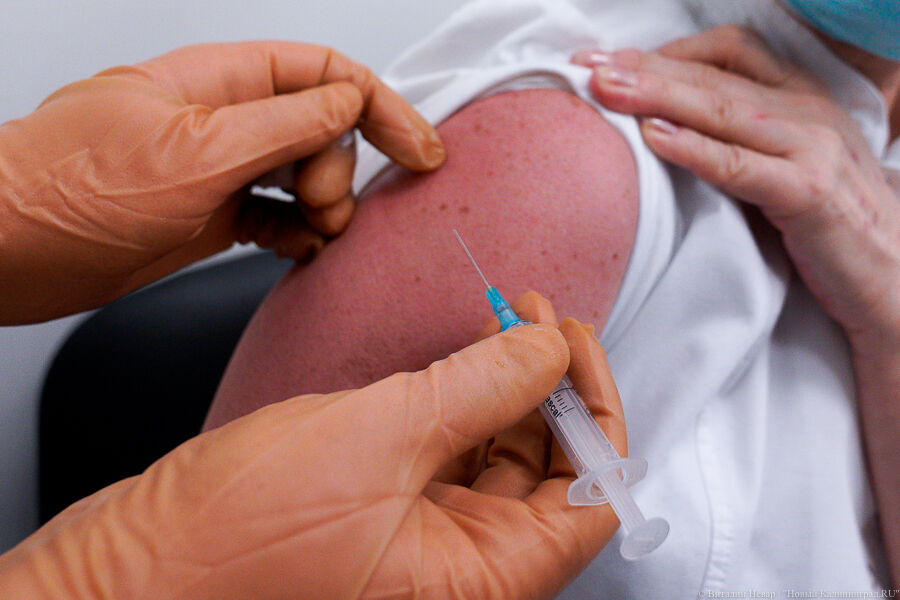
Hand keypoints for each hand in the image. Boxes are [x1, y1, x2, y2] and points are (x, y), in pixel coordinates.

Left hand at [0, 42, 444, 323]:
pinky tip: (300, 248)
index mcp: (223, 81)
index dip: (380, 107)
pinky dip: (299, 233)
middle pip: (325, 128)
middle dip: (342, 170)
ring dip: (326, 206)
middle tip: (324, 206)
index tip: (418, 151)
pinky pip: (278, 215)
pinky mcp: (212, 213)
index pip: (326, 75)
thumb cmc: (70, 190)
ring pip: (305, 173)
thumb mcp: (196, 150)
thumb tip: (348, 102)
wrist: (9, 250)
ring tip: (315, 233)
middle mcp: (227, 119)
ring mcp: (221, 167)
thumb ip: (283, 124)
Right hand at [0, 292, 625, 599]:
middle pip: (551, 473)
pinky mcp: (384, 516)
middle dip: (550, 385)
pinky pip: (449, 456)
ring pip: (500, 458)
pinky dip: (462, 403)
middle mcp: (462, 570)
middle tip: (534, 315)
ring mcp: (423, 544)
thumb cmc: (233, 539)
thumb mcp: (377, 440)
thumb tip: (546, 348)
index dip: (594, 411)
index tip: (572, 341)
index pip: (593, 498)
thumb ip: (478, 390)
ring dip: (508, 387)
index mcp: (482, 579)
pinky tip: (458, 356)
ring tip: (501, 321)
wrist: (128, 573)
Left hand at [574, 26, 899, 353]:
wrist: (894, 281)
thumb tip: (663, 131)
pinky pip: (741, 166)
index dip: (666, 52)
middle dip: (646, 68)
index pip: (729, 54)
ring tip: (605, 88)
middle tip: (589, 64)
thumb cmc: (832, 227)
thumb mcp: (787, 167)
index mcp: (801, 100)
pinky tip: (654, 137)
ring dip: (657, 96)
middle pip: (713, 76)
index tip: (610, 59)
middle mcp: (807, 113)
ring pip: (722, 110)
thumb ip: (740, 142)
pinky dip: (694, 149)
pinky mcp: (809, 194)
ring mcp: (811, 149)